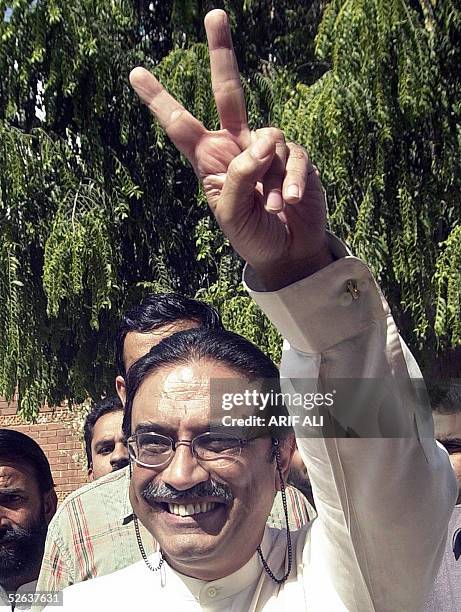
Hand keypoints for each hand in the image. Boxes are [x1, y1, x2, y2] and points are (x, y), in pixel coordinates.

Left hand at [129, 9, 332, 289]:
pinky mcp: (296, 158)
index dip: (160, 100)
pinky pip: (295, 156)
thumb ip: (239, 175)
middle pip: (228, 92)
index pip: (181, 125)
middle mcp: (237, 146)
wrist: (287, 252)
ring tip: (272, 207)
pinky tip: (289, 202)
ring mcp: (268, 150)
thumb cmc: (251, 234)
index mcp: (210, 159)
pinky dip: (292, 181)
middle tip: (214, 14)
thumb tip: (265, 137)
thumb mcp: (230, 214)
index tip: (135, 73)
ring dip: (270, 178)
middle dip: (221, 53)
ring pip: (269, 138)